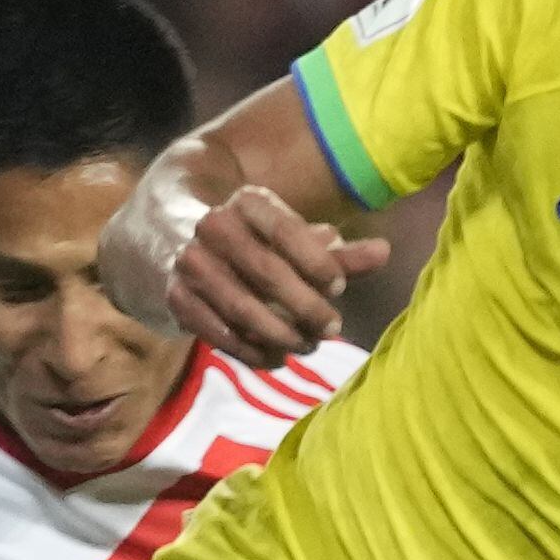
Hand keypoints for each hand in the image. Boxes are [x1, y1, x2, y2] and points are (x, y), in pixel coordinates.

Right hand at [166, 187, 387, 369]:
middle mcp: (213, 226)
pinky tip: (276, 358)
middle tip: (334, 328)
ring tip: (307, 346)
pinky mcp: (175, 298)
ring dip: (280, 334)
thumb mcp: (294, 242)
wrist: (173, 240)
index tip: (339, 289)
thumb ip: (338, 253)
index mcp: (248, 201)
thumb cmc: (255, 244)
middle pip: (266, 272)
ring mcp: (190, 263)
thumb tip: (386, 251)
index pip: (287, 231)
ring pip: (241, 307)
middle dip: (305, 306)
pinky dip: (250, 351)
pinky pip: (217, 332)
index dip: (318, 263)